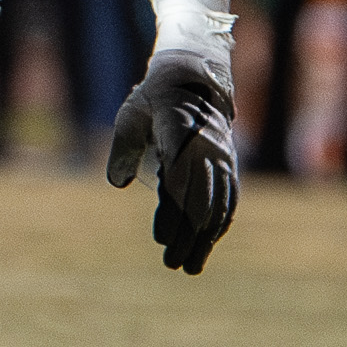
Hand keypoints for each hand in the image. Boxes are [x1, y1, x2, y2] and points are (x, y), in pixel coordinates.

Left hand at [105, 50, 237, 273]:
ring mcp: (222, 159)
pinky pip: (230, 198)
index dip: (172, 214)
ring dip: (206, 238)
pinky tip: (210, 242)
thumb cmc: (154, 100)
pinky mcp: (228, 165)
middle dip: (187, 237)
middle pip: (201, 201)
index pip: (179, 183)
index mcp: (182, 137)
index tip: (161, 240)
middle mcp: (207, 150)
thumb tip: (117, 182)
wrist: (195, 80)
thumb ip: (123, 148)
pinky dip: (221, 223)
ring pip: (218, 205)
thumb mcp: (130, 116)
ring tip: (191, 266)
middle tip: (172, 264)